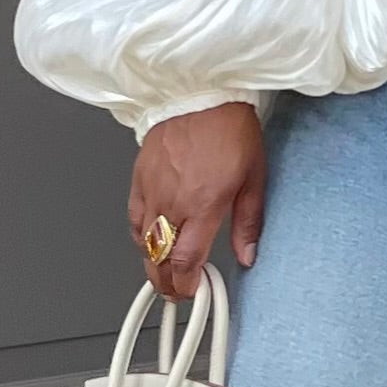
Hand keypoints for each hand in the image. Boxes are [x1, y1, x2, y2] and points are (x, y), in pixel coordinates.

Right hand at [127, 103, 265, 300]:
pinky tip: (148, 241)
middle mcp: (173, 202)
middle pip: (160, 259)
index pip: (186, 261)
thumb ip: (248, 222)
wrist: (200, 93)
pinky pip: (133, 218)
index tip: (192, 291)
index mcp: (203, 205)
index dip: (186, 285)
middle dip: (166, 283)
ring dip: (152, 264)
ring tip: (163, 274)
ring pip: (143, 242)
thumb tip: (247, 254)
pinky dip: (139, 236)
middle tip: (176, 293)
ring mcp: (152, 191)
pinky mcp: (139, 178)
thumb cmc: (228, 128)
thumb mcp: (254, 178)